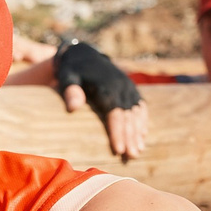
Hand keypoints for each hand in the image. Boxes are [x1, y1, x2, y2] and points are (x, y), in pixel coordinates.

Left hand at [52, 40, 148, 159]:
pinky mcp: (131, 88)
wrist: (84, 54)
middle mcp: (121, 86)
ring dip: (138, 132)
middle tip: (131, 156)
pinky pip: (140, 105)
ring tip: (137, 152)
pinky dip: (142, 120)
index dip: (118, 132)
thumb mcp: (67, 77)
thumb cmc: (72, 70)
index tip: (118, 150)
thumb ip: (70, 91)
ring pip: (137, 112)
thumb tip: (73, 108)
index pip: (115, 113)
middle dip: (131, 137)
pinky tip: (143, 135)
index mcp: (107, 85)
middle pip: (129, 115)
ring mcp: (128, 87)